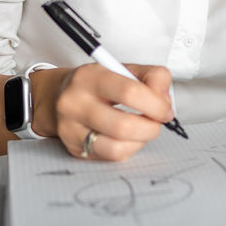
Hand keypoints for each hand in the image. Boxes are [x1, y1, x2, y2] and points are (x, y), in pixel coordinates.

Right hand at [52, 63, 172, 160]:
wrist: (60, 95)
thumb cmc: (98, 83)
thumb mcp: (125, 69)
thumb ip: (153, 77)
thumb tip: (164, 101)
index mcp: (90, 77)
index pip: (129, 92)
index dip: (156, 104)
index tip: (165, 110)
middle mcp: (75, 103)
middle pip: (123, 126)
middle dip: (150, 127)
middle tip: (157, 122)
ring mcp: (71, 128)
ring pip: (117, 147)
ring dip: (140, 141)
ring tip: (142, 130)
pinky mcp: (74, 148)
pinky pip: (111, 156)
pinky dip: (128, 149)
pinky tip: (129, 138)